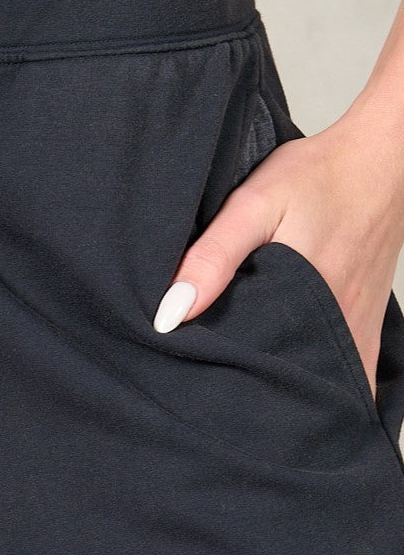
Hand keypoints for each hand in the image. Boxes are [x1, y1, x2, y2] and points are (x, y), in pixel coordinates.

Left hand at [152, 111, 403, 400]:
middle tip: (219, 397)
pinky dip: (328, 380)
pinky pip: (352, 369)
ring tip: (254, 390)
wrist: (383, 157)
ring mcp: (359, 327)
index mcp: (306, 304)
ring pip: (324, 381)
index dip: (228, 386)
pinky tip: (299, 379)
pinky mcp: (370, 322)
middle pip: (291, 384)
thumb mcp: (255, 205)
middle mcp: (339, 325)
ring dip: (292, 389)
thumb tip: (171, 313)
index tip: (199, 392)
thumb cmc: (320, 175)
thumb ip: (213, 257)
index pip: (260, 371)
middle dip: (256, 396)